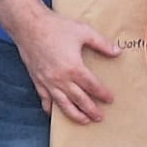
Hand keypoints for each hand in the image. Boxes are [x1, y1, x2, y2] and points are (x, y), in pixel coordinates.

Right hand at [14, 7, 119, 123]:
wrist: (29, 25)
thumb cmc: (56, 27)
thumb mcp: (83, 31)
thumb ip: (102, 43)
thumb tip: (117, 52)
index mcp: (74, 68)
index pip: (93, 86)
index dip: (102, 94)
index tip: (110, 99)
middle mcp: (61, 79)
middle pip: (79, 99)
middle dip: (91, 110)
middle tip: (99, 117)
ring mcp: (48, 82)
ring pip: (63, 104)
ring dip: (74, 114)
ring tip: (84, 121)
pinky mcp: (37, 80)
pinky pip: (44, 99)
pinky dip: (50, 108)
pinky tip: (54, 113)